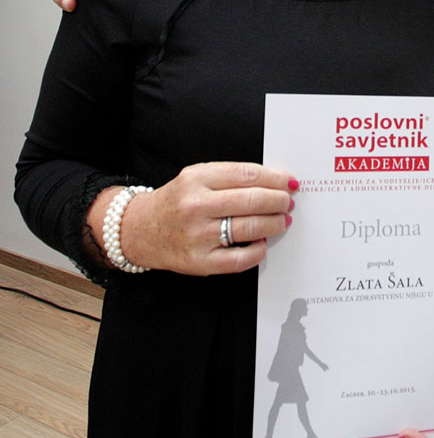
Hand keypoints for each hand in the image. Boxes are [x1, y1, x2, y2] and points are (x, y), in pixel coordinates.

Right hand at [87, 162, 296, 275]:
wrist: (139, 230)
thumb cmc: (176, 201)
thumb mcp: (197, 177)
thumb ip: (231, 176)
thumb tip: (274, 181)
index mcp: (197, 179)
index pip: (247, 175)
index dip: (275, 178)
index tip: (289, 182)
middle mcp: (196, 206)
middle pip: (252, 200)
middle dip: (278, 201)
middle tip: (288, 202)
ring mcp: (198, 236)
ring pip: (250, 228)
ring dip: (275, 223)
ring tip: (282, 220)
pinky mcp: (200, 262)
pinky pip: (240, 259)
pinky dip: (259, 251)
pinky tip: (263, 243)